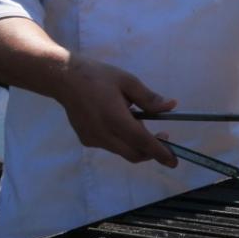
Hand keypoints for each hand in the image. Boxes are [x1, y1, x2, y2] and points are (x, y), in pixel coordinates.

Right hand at [54, 56, 177, 166]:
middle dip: (152, 151)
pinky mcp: (86, 140)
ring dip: (137, 143)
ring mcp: (93, 140)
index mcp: (115, 119)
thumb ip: (149, 98)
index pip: (142, 141)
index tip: (174, 161)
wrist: (64, 79)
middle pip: (133, 153)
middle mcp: (103, 135)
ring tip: (138, 118)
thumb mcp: (128, 81)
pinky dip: (123, 140)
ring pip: (122, 151)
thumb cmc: (98, 77)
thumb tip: (171, 107)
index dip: (160, 152)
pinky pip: (111, 146)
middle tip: (164, 135)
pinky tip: (121, 121)